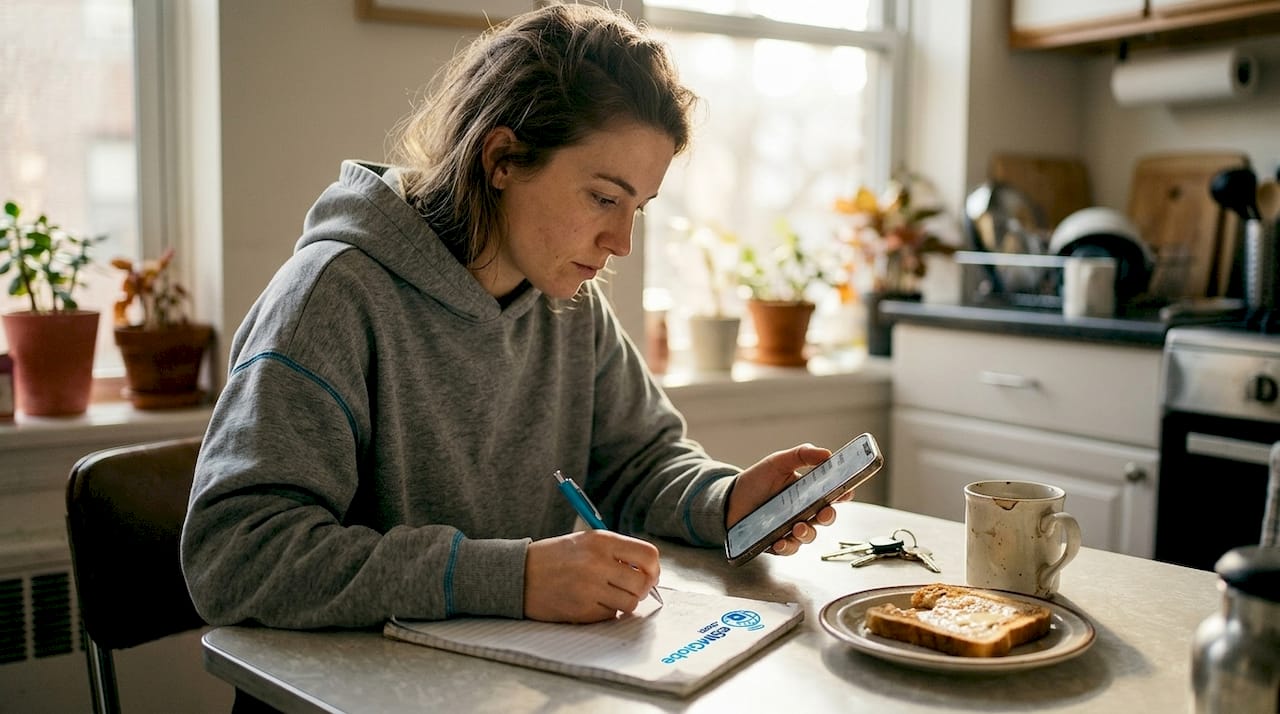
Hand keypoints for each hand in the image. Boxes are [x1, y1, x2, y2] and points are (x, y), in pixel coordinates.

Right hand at [524, 530, 660, 622]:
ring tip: (608, 594)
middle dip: (640, 589)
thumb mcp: (587, 541)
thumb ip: (618, 552)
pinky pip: (610, 614)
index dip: (654, 569)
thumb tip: (650, 571)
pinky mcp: (582, 610)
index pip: (648, 555)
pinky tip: (590, 601)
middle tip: (629, 588)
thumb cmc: (556, 557)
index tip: (649, 575)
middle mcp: (598, 563)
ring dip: (623, 602)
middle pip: (642, 583)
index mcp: (602, 541)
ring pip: (630, 603)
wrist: (520, 574)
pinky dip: (605, 611)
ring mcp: (590, 588)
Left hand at [727, 443, 849, 556]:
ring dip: (807, 533)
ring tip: (797, 527)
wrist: (728, 500)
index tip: (846, 492)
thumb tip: (826, 453)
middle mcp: (803, 511)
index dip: (844, 494)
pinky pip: (788, 549)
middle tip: (824, 513)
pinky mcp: (777, 542)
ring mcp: (791, 528)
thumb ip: (801, 455)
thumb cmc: (756, 481)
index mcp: (807, 491)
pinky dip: (786, 546)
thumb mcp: (777, 463)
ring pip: (809, 535)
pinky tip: (780, 541)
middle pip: (825, 517)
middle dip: (828, 516)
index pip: (832, 494)